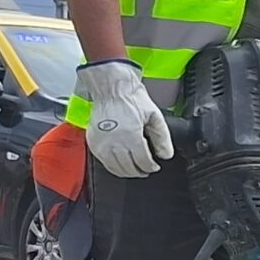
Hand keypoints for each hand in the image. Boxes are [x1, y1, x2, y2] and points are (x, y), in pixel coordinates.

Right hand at [74, 58, 172, 178]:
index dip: (151, 167)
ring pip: (115, 168)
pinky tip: (120, 164)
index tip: (154, 166)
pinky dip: (113, 166)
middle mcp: (115, 142)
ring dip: (126, 172)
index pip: (143, 162)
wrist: (111, 88)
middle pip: (129, 167)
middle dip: (140, 171)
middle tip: (146, 170)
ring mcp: (102, 144)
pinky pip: (104, 162)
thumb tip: (166, 154)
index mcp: (131, 136)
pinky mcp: (93, 142)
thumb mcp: (154, 115)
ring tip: (134, 169)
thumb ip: (162, 137)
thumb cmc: (130, 97)